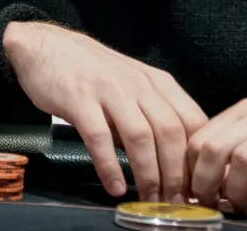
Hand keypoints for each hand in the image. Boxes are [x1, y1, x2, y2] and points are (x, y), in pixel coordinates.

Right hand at [3, 22, 206, 203]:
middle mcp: (139, 84)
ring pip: (140, 136)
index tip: (197, 183)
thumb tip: (172, 160)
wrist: (48, 45)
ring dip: (148, 173)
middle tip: (176, 202)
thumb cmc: (95, 73)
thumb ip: (152, 116)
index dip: (198, 155)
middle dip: (176, 172)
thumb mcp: (134, 86)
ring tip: (149, 199)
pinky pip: (99, 137)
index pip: (192, 120)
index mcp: (158, 83)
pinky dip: (109, 165)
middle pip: (170, 131)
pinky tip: (115, 187)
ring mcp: (109, 90)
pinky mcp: (79, 100)